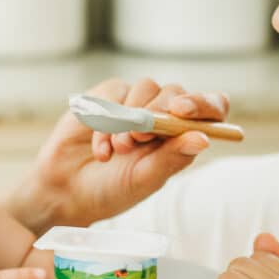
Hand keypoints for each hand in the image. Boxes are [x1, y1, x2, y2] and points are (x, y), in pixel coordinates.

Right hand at [7, 77, 226, 231]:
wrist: (67, 191)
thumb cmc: (113, 190)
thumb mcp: (146, 179)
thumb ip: (172, 157)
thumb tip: (203, 138)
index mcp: (181, 135)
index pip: (210, 108)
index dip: (204, 103)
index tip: (181, 111)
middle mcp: (162, 115)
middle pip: (175, 92)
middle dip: (158, 112)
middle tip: (138, 139)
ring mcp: (134, 103)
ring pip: (145, 87)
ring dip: (130, 120)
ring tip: (118, 149)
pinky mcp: (106, 97)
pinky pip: (114, 93)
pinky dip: (106, 122)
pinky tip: (102, 150)